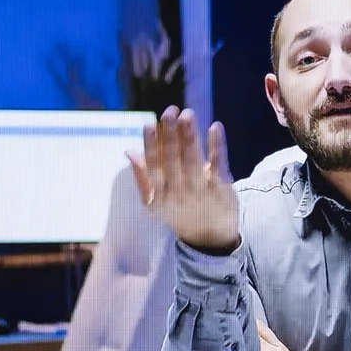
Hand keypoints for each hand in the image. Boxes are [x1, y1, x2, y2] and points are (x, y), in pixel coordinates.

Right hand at [130, 108, 239, 252]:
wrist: (210, 239)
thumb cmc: (180, 213)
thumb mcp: (156, 202)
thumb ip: (143, 177)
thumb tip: (129, 151)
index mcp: (160, 195)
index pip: (153, 166)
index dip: (151, 145)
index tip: (148, 124)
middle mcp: (179, 193)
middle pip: (173, 160)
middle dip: (170, 134)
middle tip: (170, 110)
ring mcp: (201, 191)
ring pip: (193, 160)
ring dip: (190, 135)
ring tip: (188, 113)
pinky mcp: (222, 188)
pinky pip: (219, 164)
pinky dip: (217, 145)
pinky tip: (215, 126)